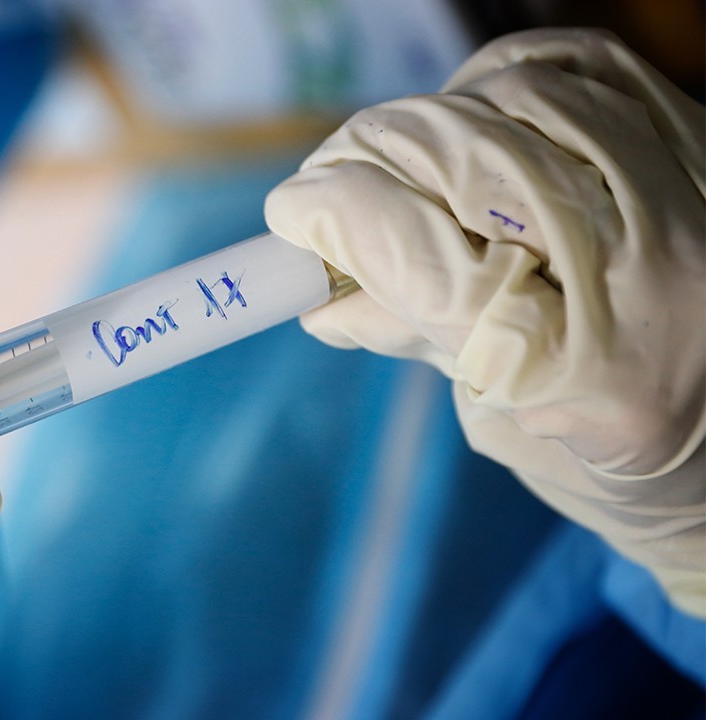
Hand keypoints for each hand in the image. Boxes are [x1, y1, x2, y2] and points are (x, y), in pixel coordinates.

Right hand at [265, 29, 704, 615]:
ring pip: (510, 96)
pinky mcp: (695, 141)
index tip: (291, 216)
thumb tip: (320, 291)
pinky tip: (478, 116)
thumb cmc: (616, 457)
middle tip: (331, 185)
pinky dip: (504, 77)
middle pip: (457, 156)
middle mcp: (648, 266)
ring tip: (410, 163)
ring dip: (430, 119)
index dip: (332, 216)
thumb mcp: (502, 423)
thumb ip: (417, 339)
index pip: (417, 251)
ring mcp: (681, 191)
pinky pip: (580, 62)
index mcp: (586, 372)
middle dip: (364, 157)